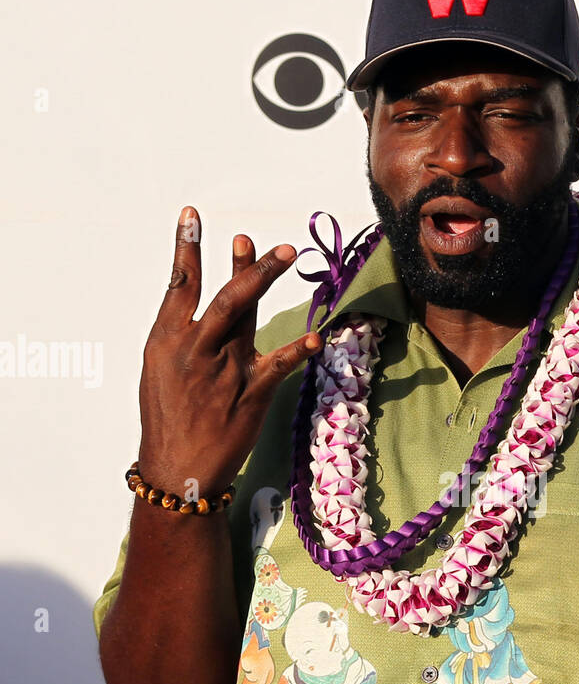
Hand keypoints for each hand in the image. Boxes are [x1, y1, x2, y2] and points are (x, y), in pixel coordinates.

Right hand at [137, 206, 322, 497]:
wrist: (176, 469)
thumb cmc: (169, 416)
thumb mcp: (160, 369)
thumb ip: (183, 333)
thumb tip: (199, 297)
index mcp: (166, 340)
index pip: (178, 285)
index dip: (186, 247)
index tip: (192, 214)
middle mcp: (194, 350)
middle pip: (224, 297)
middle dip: (248, 265)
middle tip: (271, 242)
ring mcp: (222, 372)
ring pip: (247, 318)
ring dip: (265, 281)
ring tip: (287, 252)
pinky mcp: (249, 395)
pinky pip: (277, 366)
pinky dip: (296, 349)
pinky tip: (314, 335)